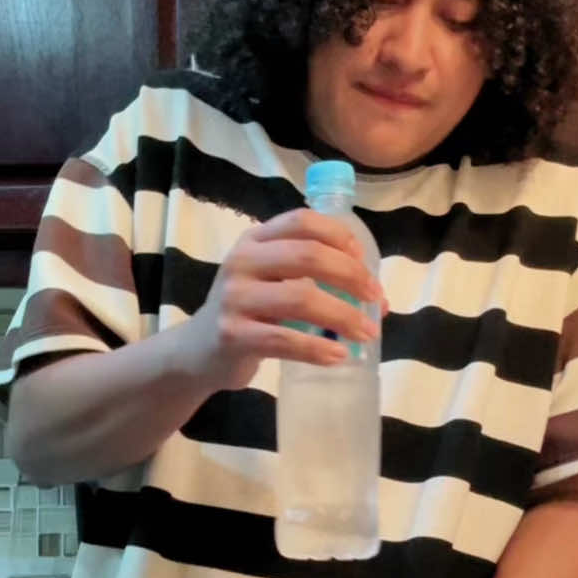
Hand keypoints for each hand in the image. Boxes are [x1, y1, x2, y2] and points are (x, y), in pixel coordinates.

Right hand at [183, 207, 386, 391]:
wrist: (198, 351)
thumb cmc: (248, 313)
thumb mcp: (273, 282)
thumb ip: (315, 280)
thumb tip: (378, 300)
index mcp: (255, 240)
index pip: (303, 221)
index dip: (341, 237)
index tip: (364, 262)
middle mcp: (242, 261)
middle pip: (308, 255)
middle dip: (351, 276)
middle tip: (375, 300)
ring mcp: (235, 298)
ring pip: (300, 298)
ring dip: (343, 316)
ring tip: (367, 333)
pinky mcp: (232, 335)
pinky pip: (284, 339)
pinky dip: (318, 349)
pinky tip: (339, 356)